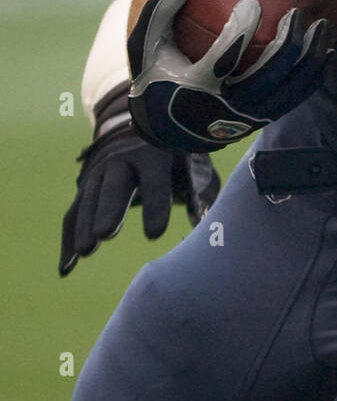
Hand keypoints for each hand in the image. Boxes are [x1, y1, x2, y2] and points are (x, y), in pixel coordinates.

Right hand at [60, 83, 220, 276]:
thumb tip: (204, 223)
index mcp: (155, 154)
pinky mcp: (86, 188)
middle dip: (109, 209)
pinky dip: (69, 239)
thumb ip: (201, 194)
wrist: (146, 134)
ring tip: (85, 253)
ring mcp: (99, 173)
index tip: (155, 235)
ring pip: (89, 200)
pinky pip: (74, 214)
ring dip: (85, 226)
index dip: (156, 206)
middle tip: (105, 234)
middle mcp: (122, 160)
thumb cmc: (179, 159)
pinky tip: (68, 266)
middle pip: (114, 186)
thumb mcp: (195, 169)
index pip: (155, 181)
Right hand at [127, 0, 330, 152]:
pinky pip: (295, 99)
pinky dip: (313, 77)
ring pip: (290, 89)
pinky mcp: (261, 120)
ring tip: (323, 27)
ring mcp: (248, 117)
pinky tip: (326, 53)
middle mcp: (227, 106)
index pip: (225, 59)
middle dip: (289, 43)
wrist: (165, 130)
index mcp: (197, 87)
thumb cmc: (155, 76)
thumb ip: (160, 11)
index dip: (242, 32)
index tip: (254, 4)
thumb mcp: (146, 46)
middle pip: (269, 75)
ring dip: (310, 58)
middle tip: (299, 13)